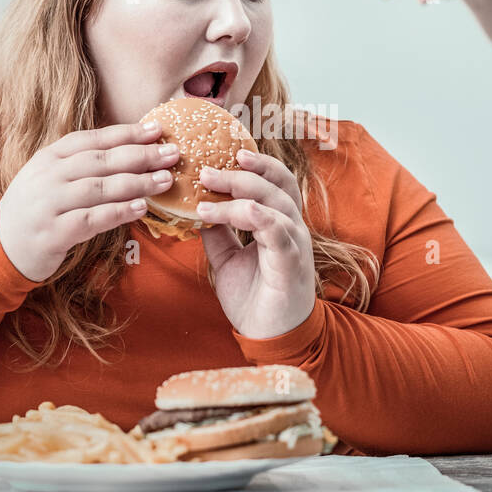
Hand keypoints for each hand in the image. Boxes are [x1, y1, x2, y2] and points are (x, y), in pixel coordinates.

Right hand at [0, 121, 178, 281]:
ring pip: (99, 188)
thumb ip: (84, 164)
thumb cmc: (37, 208)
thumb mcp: (53, 177)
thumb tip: (132, 151)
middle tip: (172, 154)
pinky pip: (91, 219)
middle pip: (100, 161)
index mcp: (49, 157)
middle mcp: (48, 176)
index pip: (93, 139)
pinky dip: (118, 212)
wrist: (0, 246)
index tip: (157, 130)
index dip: (126, 133)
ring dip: (136, 183)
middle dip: (140, 155)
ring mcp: (49, 204)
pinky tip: (141, 208)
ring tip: (165, 180)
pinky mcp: (53, 232)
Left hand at [193, 148, 316, 339]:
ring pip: (274, 201)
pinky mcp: (290, 261)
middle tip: (205, 168)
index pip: (274, 181)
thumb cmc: (255, 298)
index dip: (255, 163)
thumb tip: (197, 208)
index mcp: (280, 223)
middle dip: (240, 171)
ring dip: (239, 190)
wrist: (270, 338)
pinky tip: (224, 213)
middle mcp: (292, 227)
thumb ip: (218, 233)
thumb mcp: (228, 259)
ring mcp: (294, 242)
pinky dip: (251, 214)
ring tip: (206, 187)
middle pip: (275, 183)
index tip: (223, 153)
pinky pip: (275, 228)